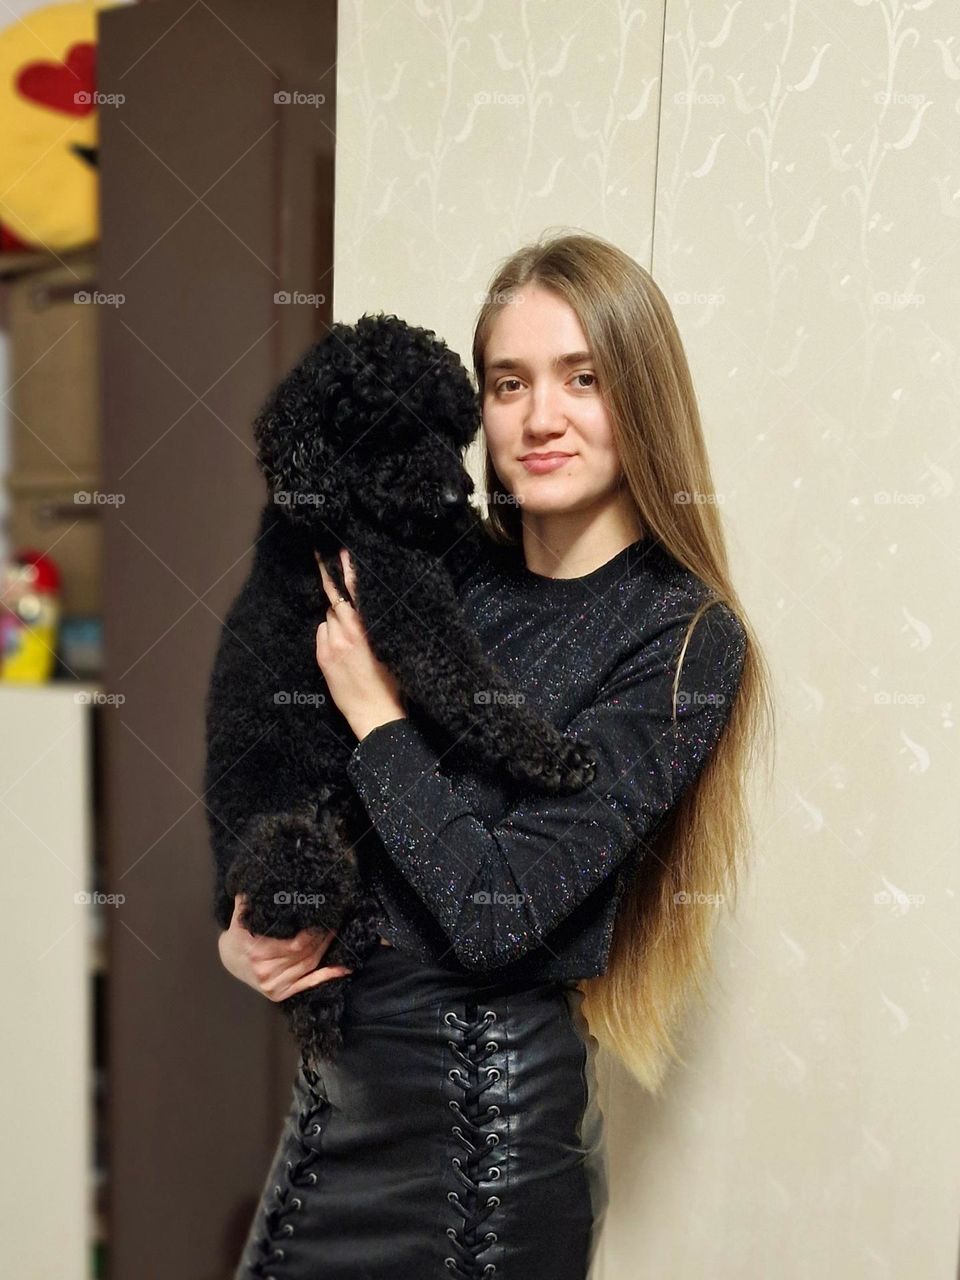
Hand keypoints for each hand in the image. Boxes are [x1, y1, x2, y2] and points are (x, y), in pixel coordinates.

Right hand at [218, 894, 352, 998]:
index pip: (294, 942)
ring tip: (335, 932)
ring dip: (325, 948)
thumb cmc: (239, 937)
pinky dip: (327, 976)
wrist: (229, 961)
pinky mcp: (279, 994)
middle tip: (334, 920)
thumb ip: (246, 902)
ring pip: (308, 964)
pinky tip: (343, 969)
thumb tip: (254, 882)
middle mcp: (265, 970)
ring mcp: (273, 984)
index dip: (312, 931)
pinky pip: (307, 984)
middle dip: (321, 936)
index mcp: (256, 951)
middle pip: (304, 953)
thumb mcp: (239, 918)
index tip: (323, 916)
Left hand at [315, 547, 406, 739]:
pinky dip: (329, 635)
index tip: (339, 551)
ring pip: (329, 617)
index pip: (353, 590)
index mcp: (369, 628)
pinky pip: (322, 634)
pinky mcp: (323, 657)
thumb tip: (361, 607)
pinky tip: (342, 648)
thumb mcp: (390, 647)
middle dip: (332, 582)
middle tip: (323, 557)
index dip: (345, 569)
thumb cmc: (391, 683)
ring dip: (336, 618)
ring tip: (350, 634)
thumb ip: (374, 624)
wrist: (375, 714)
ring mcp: (333, 644)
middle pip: (335, 598)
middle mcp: (348, 632)